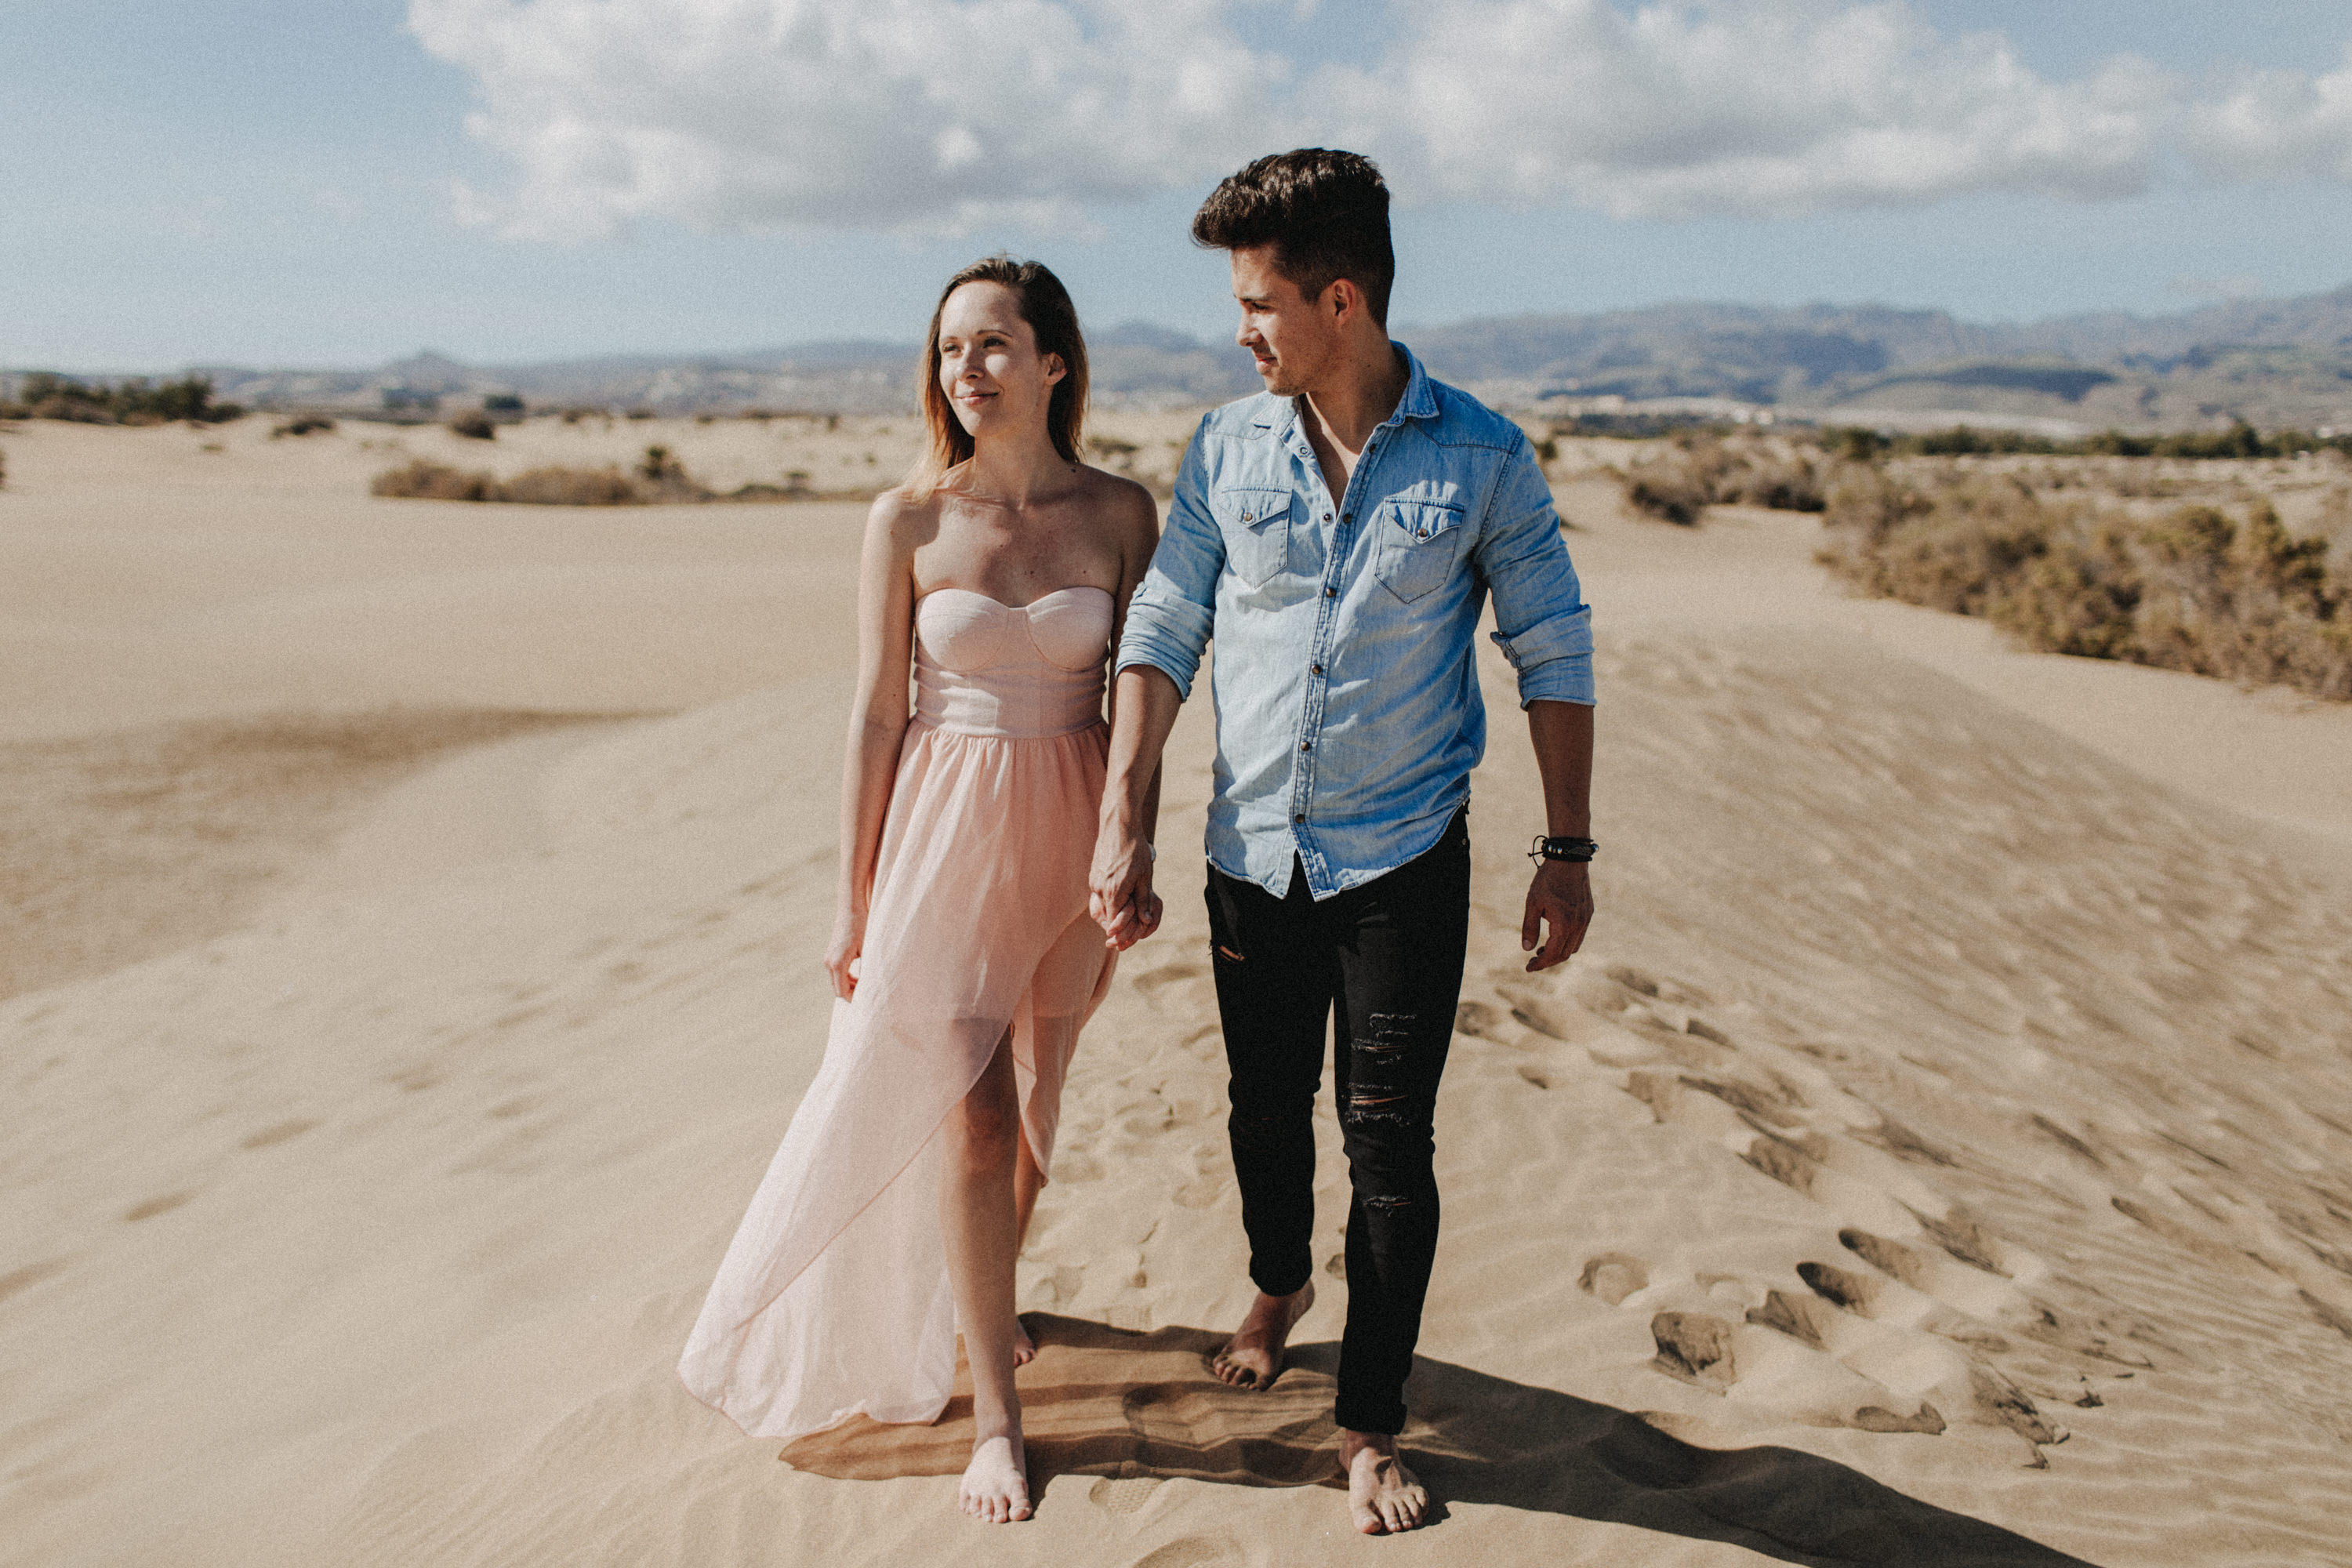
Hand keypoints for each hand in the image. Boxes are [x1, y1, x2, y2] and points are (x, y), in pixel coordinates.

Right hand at [824, 906, 865, 999]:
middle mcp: (829, 963)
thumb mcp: (868, 950)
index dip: (853, 999)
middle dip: (851, 994)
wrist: (851, 910)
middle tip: (867, 995)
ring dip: (849, 986)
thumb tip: (870, 987)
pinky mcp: (830, 955)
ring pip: (836, 982)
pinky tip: (858, 976)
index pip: (842, 992)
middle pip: (837, 989)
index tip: (866, 1001)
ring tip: (865, 985)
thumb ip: (866, 970)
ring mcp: (828, 959)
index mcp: (838, 963)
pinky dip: (845, 978)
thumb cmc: (862, 928)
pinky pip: (836, 974)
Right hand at [1089, 818, 1163, 950]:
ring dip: (1111, 913)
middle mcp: (1099, 888)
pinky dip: (1107, 901)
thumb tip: (1146, 921)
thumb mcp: (1144, 877)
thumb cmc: (1135, 850)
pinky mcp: (1093, 874)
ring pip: (1100, 906)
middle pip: (1104, 917)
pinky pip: (1098, 895)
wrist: (1118, 825)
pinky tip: (1118, 897)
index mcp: (1114, 892)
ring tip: (1124, 914)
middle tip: (1124, 933)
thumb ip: (1143, 900)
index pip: (1114, 923)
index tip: (1126, 941)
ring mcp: (1094, 881)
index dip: (1121, 933)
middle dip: (1114, 926)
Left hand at [1521, 860, 1591, 971]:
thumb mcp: (1533, 903)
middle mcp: (1578, 925)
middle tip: (1532, 961)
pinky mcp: (1588, 913)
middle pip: (1564, 955)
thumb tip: (1526, 949)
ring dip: (1558, 952)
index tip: (1528, 968)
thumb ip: (1529, 927)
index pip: (1552, 954)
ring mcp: (1586, 919)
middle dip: (1548, 961)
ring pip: (1573, 947)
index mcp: (1564, 924)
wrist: (1569, 860)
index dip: (1540, 964)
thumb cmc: (1547, 880)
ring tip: (1541, 949)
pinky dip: (1567, 942)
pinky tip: (1555, 936)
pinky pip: (1579, 936)